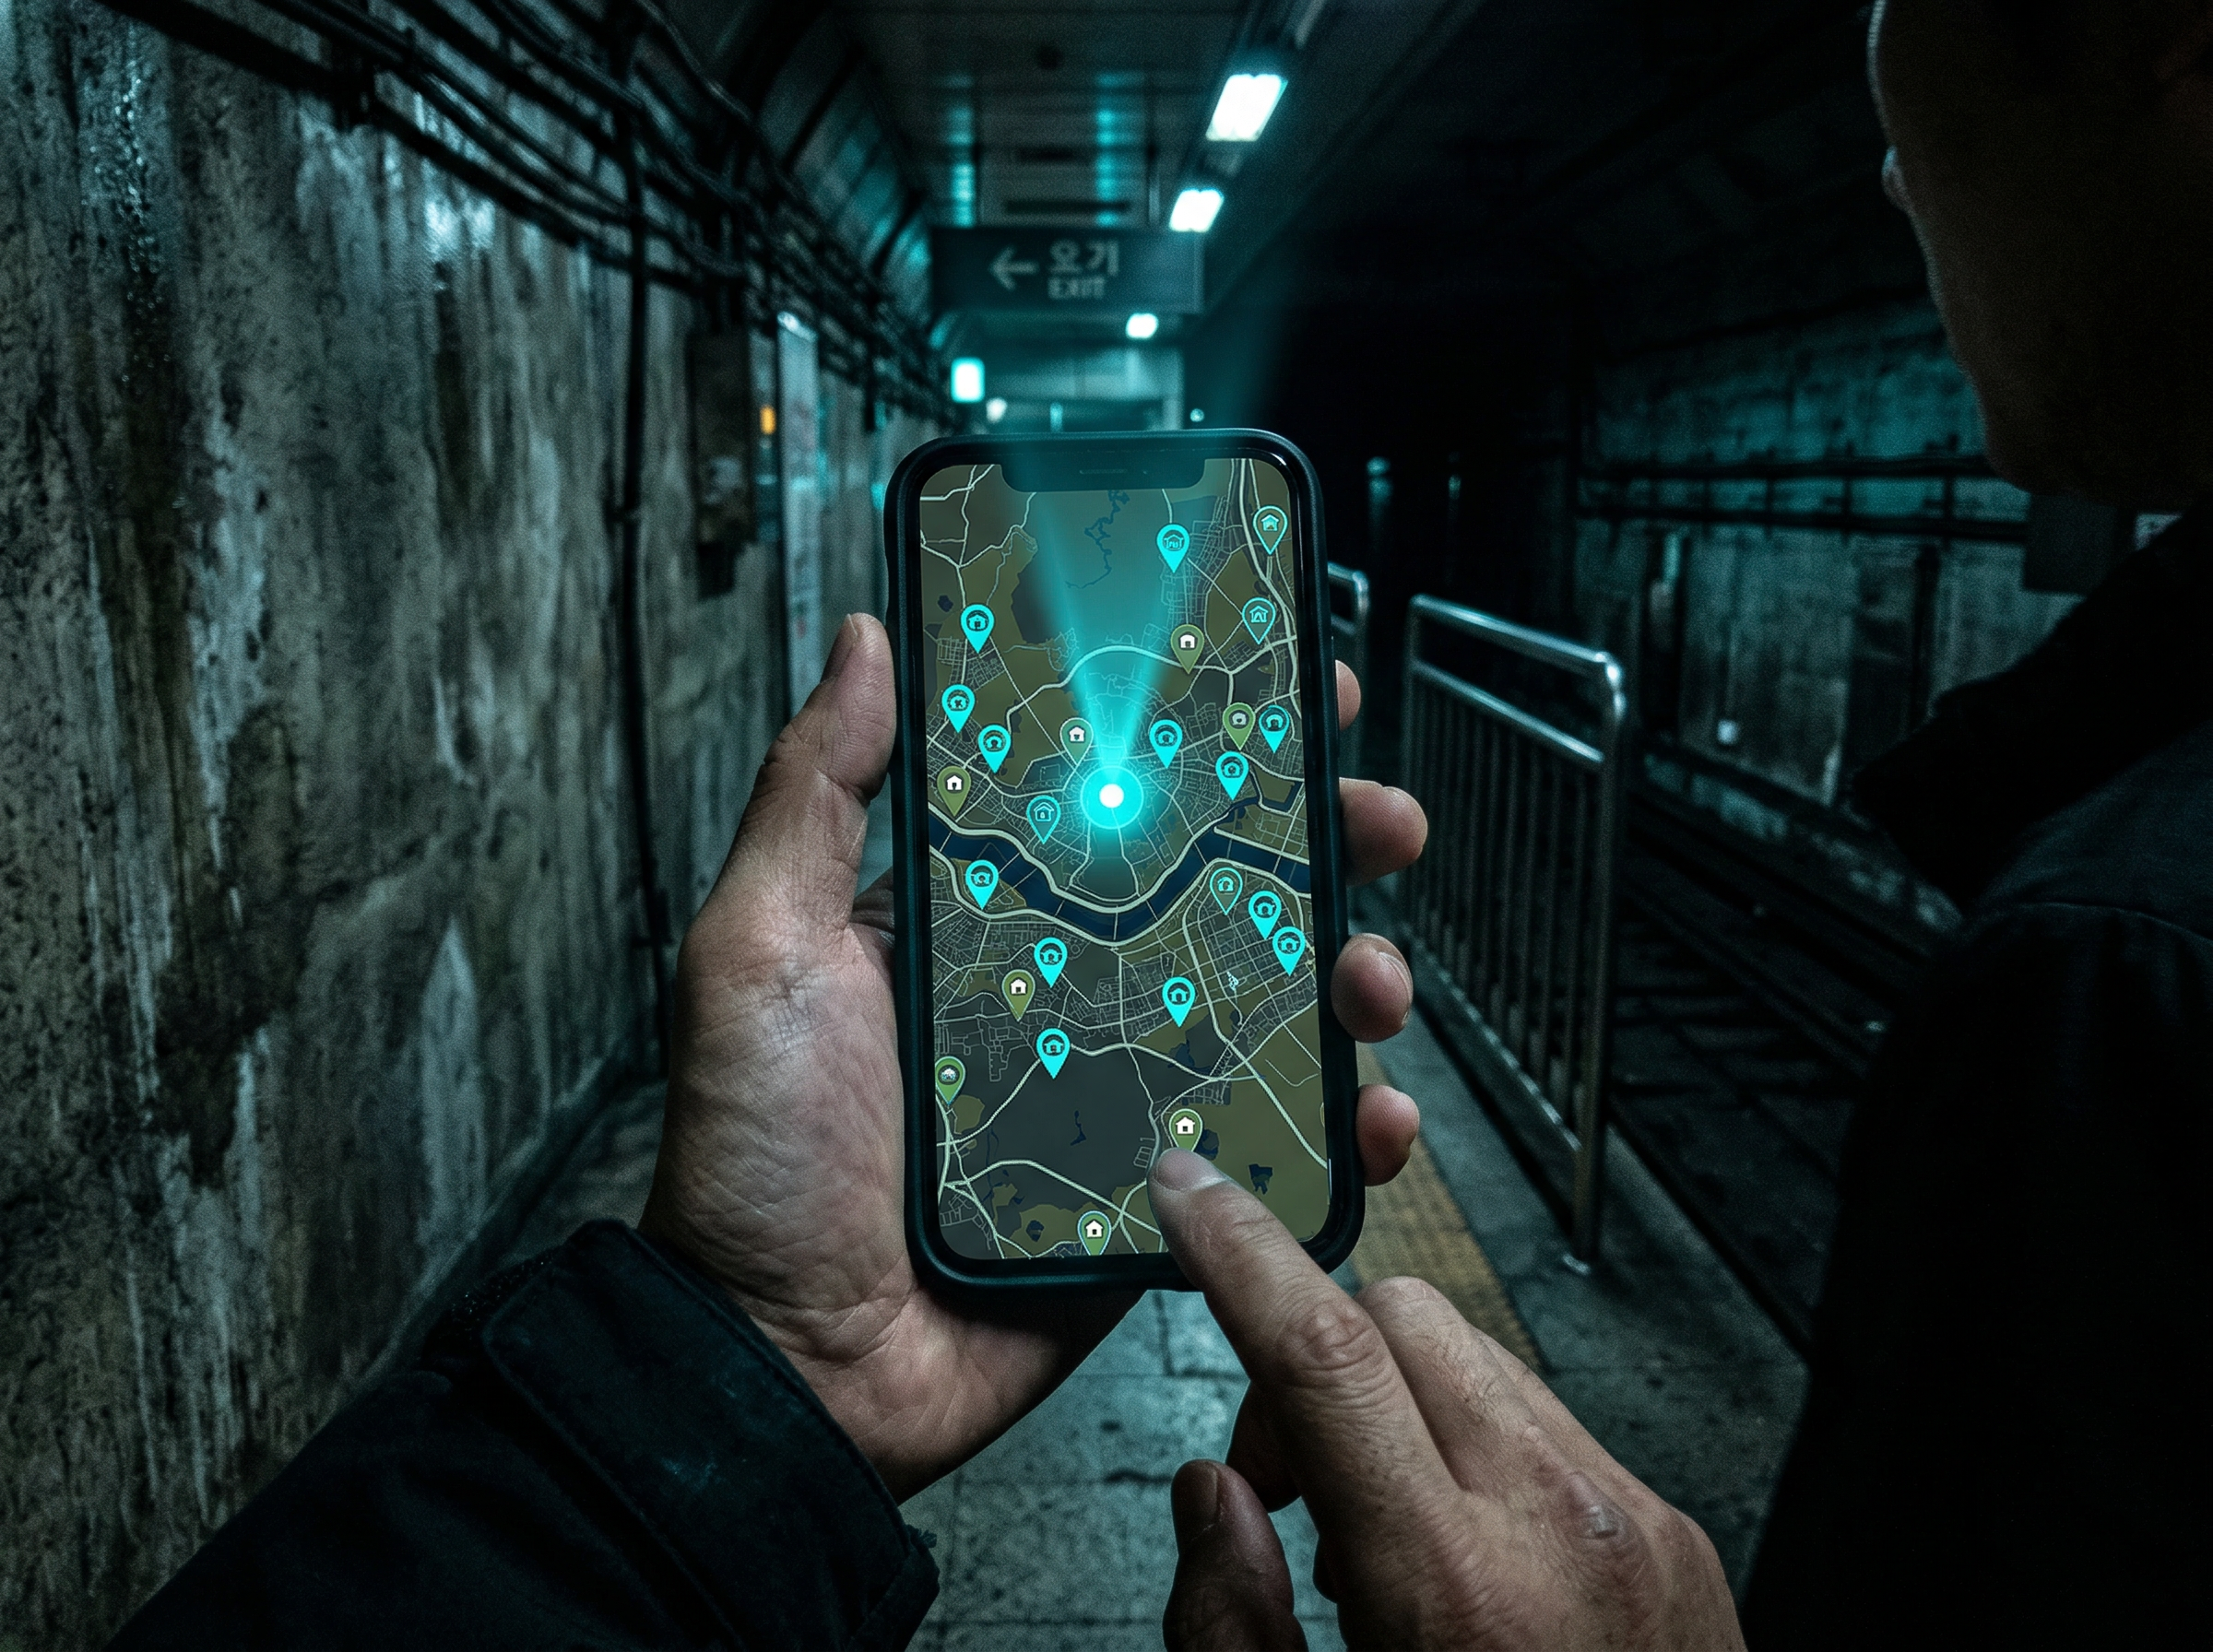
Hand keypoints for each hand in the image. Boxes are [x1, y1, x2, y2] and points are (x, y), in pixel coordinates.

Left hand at [640, 614, 1429, 1499]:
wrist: (784, 1366)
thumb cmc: (754, 1156)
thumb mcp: (760, 946)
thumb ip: (816, 794)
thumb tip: (867, 636)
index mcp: (983, 924)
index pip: (1111, 805)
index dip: (1204, 747)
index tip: (1288, 694)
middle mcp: (1063, 996)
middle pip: (1221, 897)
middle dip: (1320, 850)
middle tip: (1382, 820)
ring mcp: (1122, 1099)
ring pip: (1271, 1014)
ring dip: (1352, 980)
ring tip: (1378, 979)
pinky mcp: (1158, 1199)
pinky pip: (1272, 1152)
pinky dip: (1345, 1132)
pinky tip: (1377, 1116)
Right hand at [1151, 1150, 1743, 1650]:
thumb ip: (1231, 1626)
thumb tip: (1214, 1492)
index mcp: (1453, 1591)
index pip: (1324, 1354)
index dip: (1241, 1254)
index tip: (1189, 1190)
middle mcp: (1559, 1526)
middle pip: (1397, 1321)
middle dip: (1310, 1365)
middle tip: (1284, 1492)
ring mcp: (1633, 1521)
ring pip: (1471, 1356)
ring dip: (1392, 1406)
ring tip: (1374, 1539)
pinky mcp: (1673, 1532)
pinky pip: (1542, 1420)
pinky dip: (1471, 1449)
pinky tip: (1460, 1559)